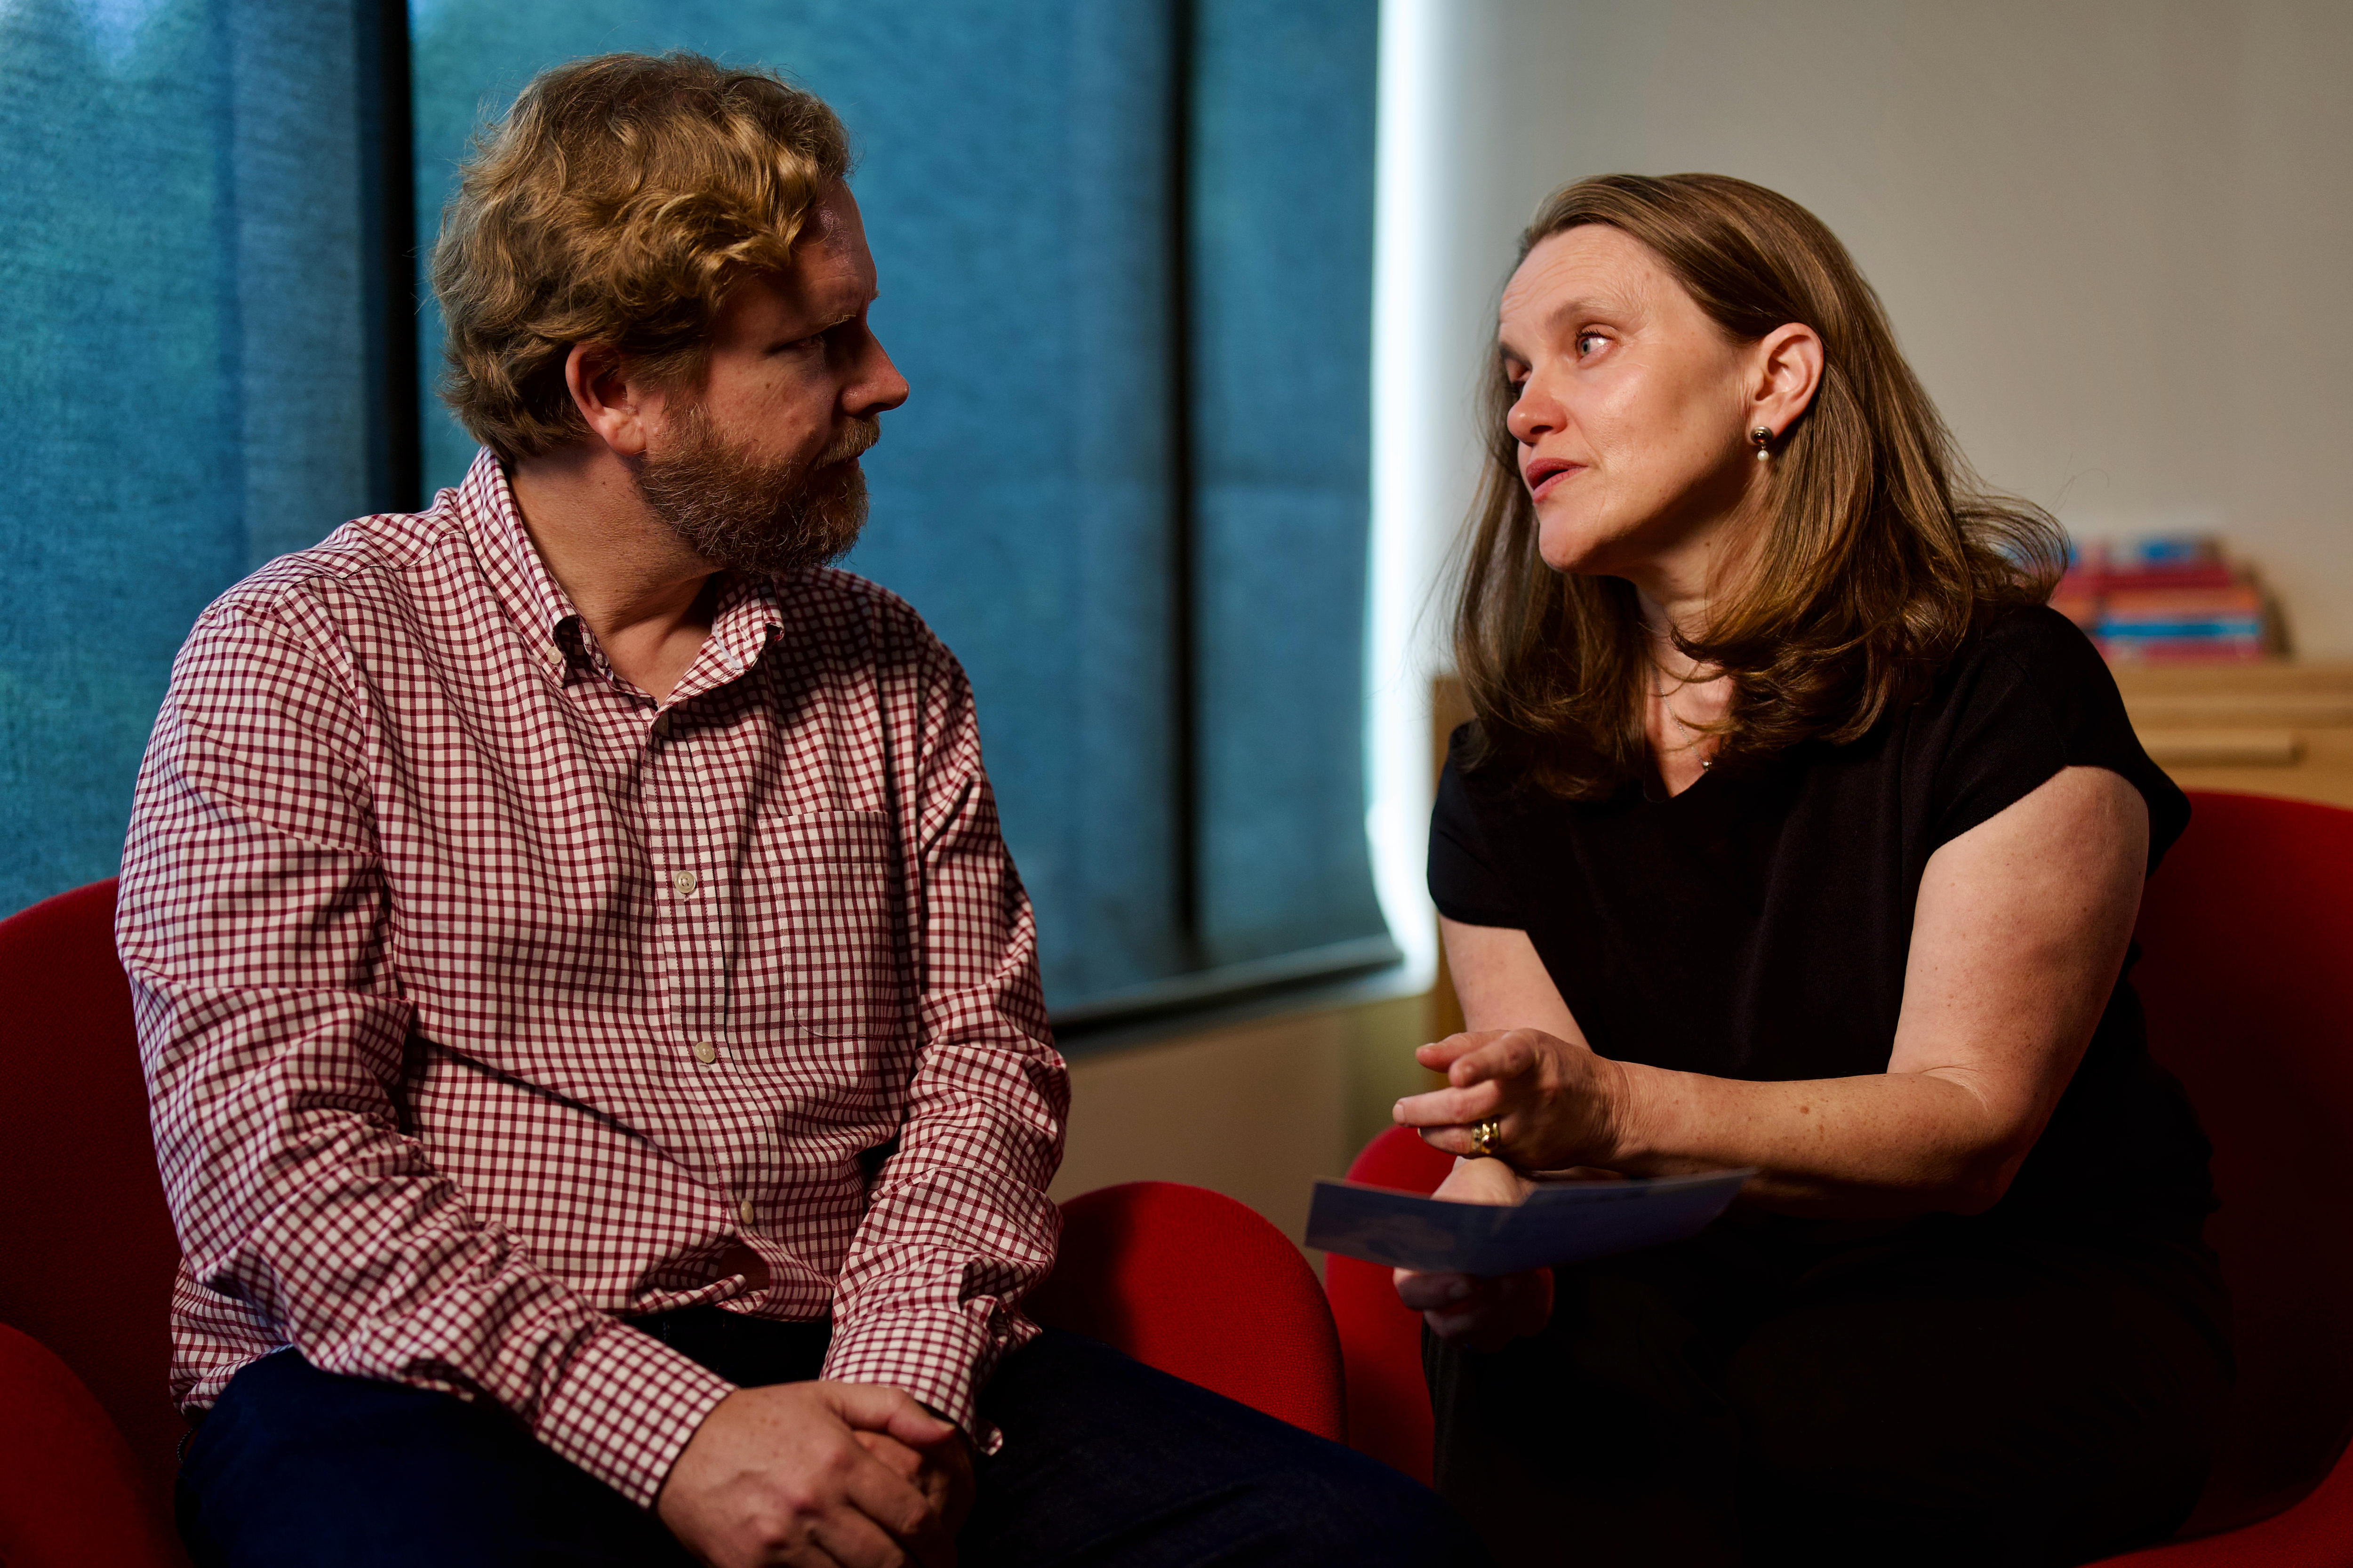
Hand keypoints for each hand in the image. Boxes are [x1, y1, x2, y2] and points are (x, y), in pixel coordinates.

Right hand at [657, 1381, 954, 1567]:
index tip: (945, 1556)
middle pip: (888, 1560)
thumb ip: (896, 1410)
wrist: (681, 1442)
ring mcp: (780, 1542)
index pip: (912, 1517)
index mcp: (841, 1460)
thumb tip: (947, 1435)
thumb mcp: (831, 1396)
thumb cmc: (764, 1419)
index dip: (939, 1546)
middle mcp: (814, 1503)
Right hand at [1391, 1156, 1554, 1349]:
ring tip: (1529, 1270)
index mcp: (1418, 1264)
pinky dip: (1536, 1304)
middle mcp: (1440, 1301)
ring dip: (1513, 1306)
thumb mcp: (1476, 1189)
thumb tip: (1485, 1245)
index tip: (1472, 1278)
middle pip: (1452, 1327)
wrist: (1510, 1193)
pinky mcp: (1510, 1322)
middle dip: (1487, 1304)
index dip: (1438, 1292)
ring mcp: (1472, 1318)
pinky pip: (1524, 1326)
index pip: (1412, 1292)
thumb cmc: (1482, 1188)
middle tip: (1513, 1274)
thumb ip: (1474, 1215)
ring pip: (1489, 1336)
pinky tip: (1538, 1274)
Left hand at [1392, 1028, 1630, 1170]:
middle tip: (1399, 1110)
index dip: (1479, 1065)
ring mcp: (1530, 1129)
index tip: (1456, 1076)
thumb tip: (1421, 1056)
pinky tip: (1444, 1135)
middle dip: (1426, 1110)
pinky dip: (1458, 1145)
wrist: (1608, 1110)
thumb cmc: (1550, 1066)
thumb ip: (1467, 1045)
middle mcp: (1531, 1093)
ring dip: (1434, 1133)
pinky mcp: (1528, 1156)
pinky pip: (1483, 1153)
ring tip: (1416, 1124)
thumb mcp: (1518, 1042)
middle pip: (1470, 1107)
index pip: (1504, 1057)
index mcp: (1531, 1054)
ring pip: (1471, 1138)